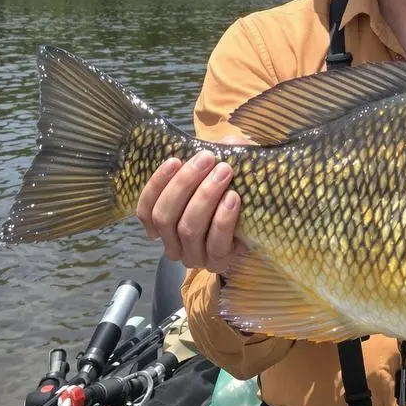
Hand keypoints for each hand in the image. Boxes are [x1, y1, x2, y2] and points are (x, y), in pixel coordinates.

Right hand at [136, 134, 252, 272]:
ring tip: (224, 172)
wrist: (260, 222)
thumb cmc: (229, 193)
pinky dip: (223, 219)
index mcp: (162, 223)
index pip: (145, 209)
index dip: (156, 184)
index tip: (175, 160)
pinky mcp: (218, 263)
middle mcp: (172, 243)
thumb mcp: (214, 173)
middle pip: (164, 216)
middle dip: (184, 184)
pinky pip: (215, 243)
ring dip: (205, 196)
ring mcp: (194, 256)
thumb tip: (223, 142)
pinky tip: (233, 198)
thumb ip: (211, 158)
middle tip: (207, 159)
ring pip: (188, 228)